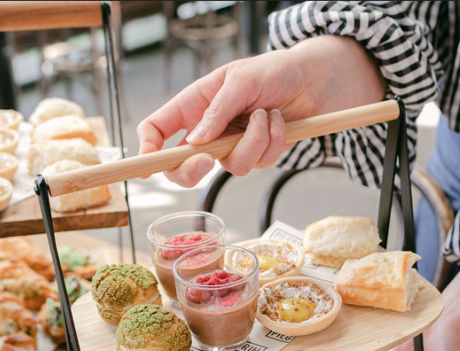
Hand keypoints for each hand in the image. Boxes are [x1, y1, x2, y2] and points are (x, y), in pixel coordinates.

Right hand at [136, 36, 386, 186]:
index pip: (156, 130)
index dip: (147, 149)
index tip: (148, 165)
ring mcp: (232, 146)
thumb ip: (217, 110)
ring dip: (253, 141)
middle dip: (193, 170)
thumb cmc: (272, 71)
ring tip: (266, 114)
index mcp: (193, 106)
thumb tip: (196, 141)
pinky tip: (278, 121)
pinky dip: (272, 141)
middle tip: (207, 161)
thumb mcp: (240, 80)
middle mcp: (208, 130)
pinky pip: (259, 163)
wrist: (312, 81)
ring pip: (230, 166)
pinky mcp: (257, 155)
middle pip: (183, 166)